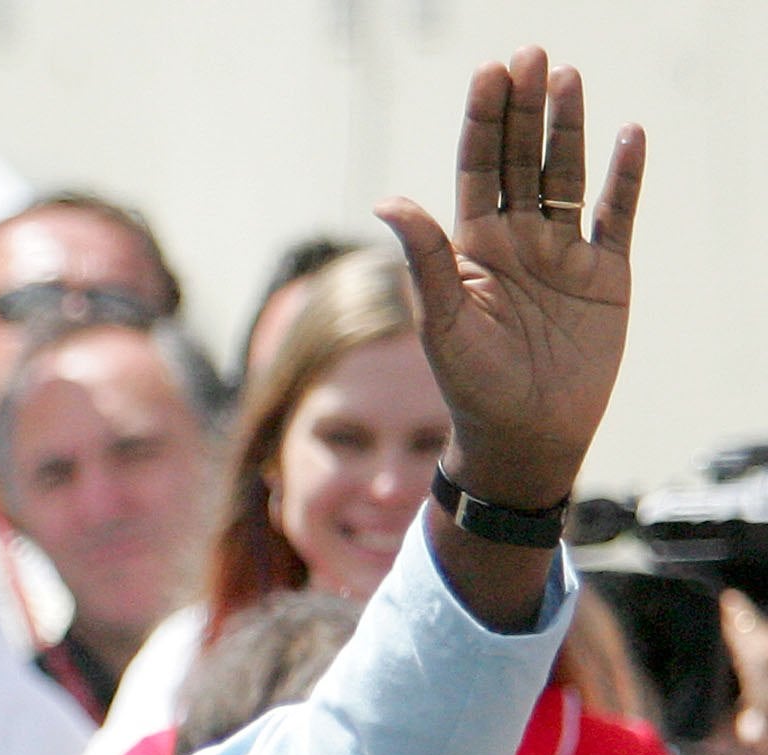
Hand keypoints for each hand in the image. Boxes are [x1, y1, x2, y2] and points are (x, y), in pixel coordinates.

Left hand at [376, 49, 642, 512]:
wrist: (523, 435)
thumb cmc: (471, 386)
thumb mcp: (444, 321)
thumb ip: (426, 258)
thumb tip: (389, 200)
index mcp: (472, 247)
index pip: (477, 169)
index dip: (483, 121)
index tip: (489, 72)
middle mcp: (517, 240)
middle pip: (522, 160)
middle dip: (524, 109)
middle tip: (531, 55)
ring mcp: (563, 253)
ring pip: (566, 177)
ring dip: (569, 129)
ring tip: (568, 79)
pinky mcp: (606, 273)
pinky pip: (617, 214)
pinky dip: (624, 177)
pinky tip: (628, 137)